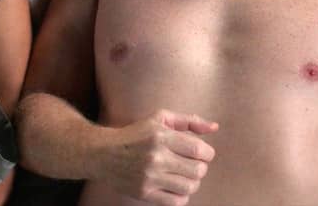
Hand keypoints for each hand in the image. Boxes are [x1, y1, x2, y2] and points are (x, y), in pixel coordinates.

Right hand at [102, 109, 218, 205]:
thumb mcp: (160, 119)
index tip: (200, 153)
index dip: (206, 153)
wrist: (103, 153)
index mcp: (161, 136)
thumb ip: (189, 121)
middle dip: (200, 167)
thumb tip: (214, 127)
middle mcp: (156, 157)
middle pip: (198, 170)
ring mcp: (149, 177)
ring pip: (189, 187)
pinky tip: (175, 186)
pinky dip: (181, 196)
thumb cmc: (136, 134)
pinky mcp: (144, 193)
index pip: (200, 150)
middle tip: (192, 164)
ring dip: (192, 182)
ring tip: (184, 175)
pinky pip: (176, 201)